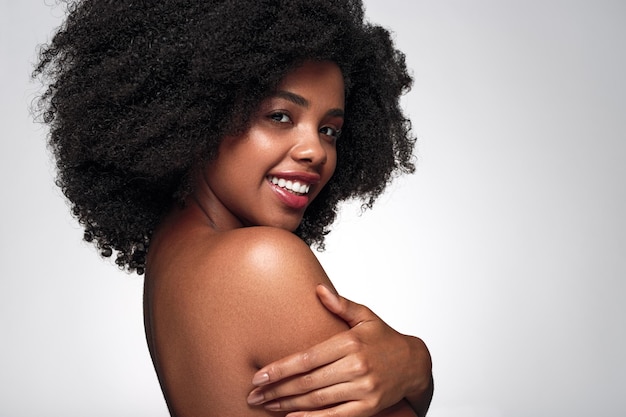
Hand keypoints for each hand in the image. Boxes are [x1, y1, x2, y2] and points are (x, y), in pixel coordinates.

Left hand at [247, 284, 432, 416]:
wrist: (415, 363)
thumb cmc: (385, 338)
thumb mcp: (365, 316)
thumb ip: (340, 305)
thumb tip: (318, 289)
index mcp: (351, 343)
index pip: (308, 358)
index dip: (281, 368)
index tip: (259, 375)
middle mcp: (356, 366)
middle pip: (308, 381)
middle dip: (277, 389)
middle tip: (254, 394)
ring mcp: (363, 389)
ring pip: (318, 400)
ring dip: (288, 405)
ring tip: (266, 405)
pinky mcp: (368, 407)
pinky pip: (335, 416)